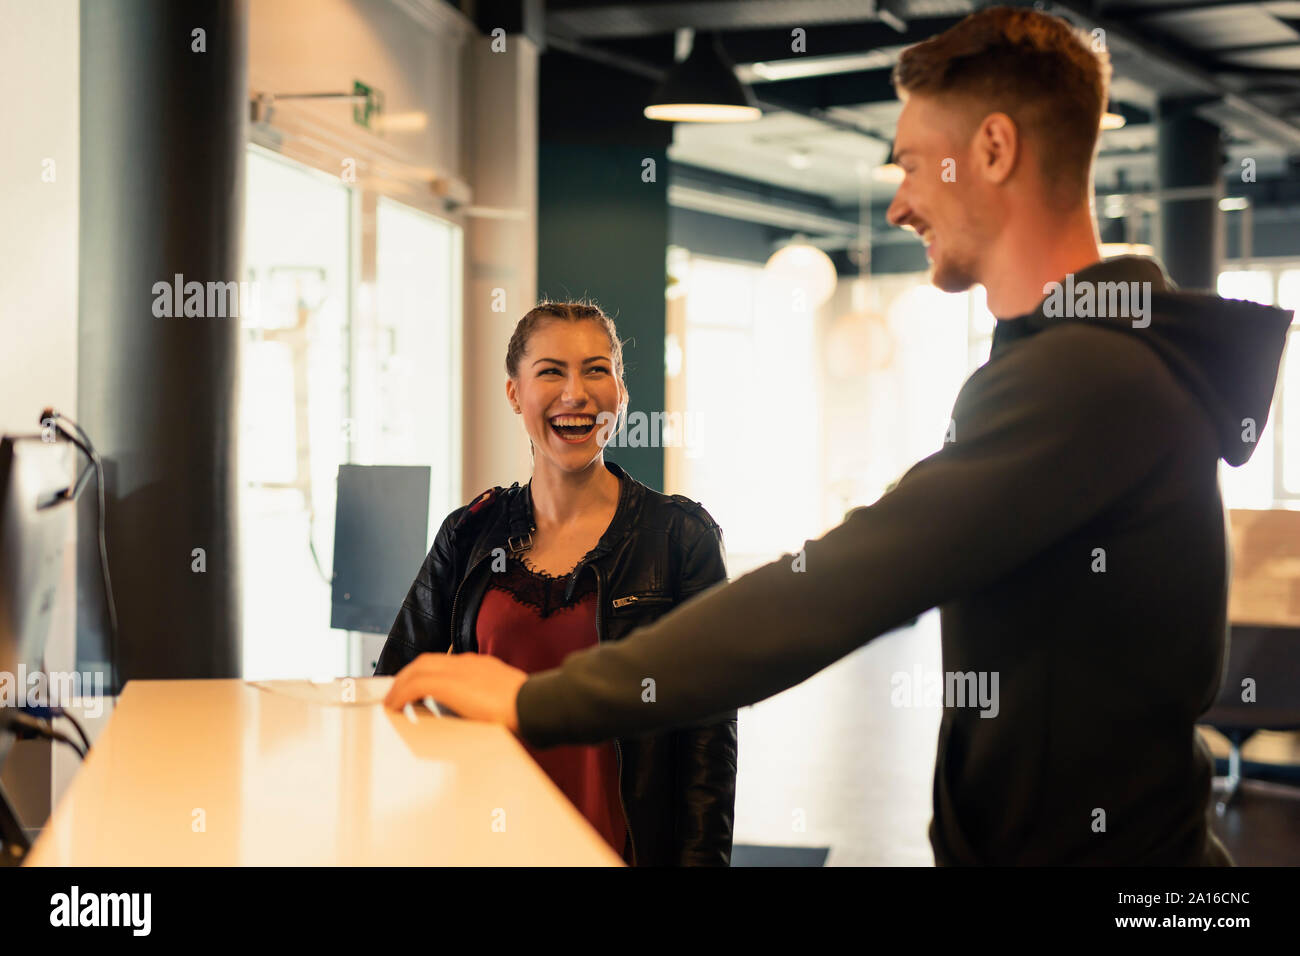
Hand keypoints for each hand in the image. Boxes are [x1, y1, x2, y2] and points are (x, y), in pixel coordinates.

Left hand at [383, 653, 527, 732]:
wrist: (533, 705)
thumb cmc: (527, 710)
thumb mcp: (507, 702)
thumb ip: (493, 703)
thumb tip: (488, 719)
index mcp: (481, 665)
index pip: (445, 663)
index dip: (426, 673)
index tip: (418, 688)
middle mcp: (467, 663)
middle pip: (426, 662)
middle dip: (408, 676)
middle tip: (397, 693)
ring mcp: (458, 670)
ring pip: (417, 670)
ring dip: (401, 685)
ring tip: (392, 701)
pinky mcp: (448, 684)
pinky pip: (415, 685)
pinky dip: (401, 694)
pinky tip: (395, 707)